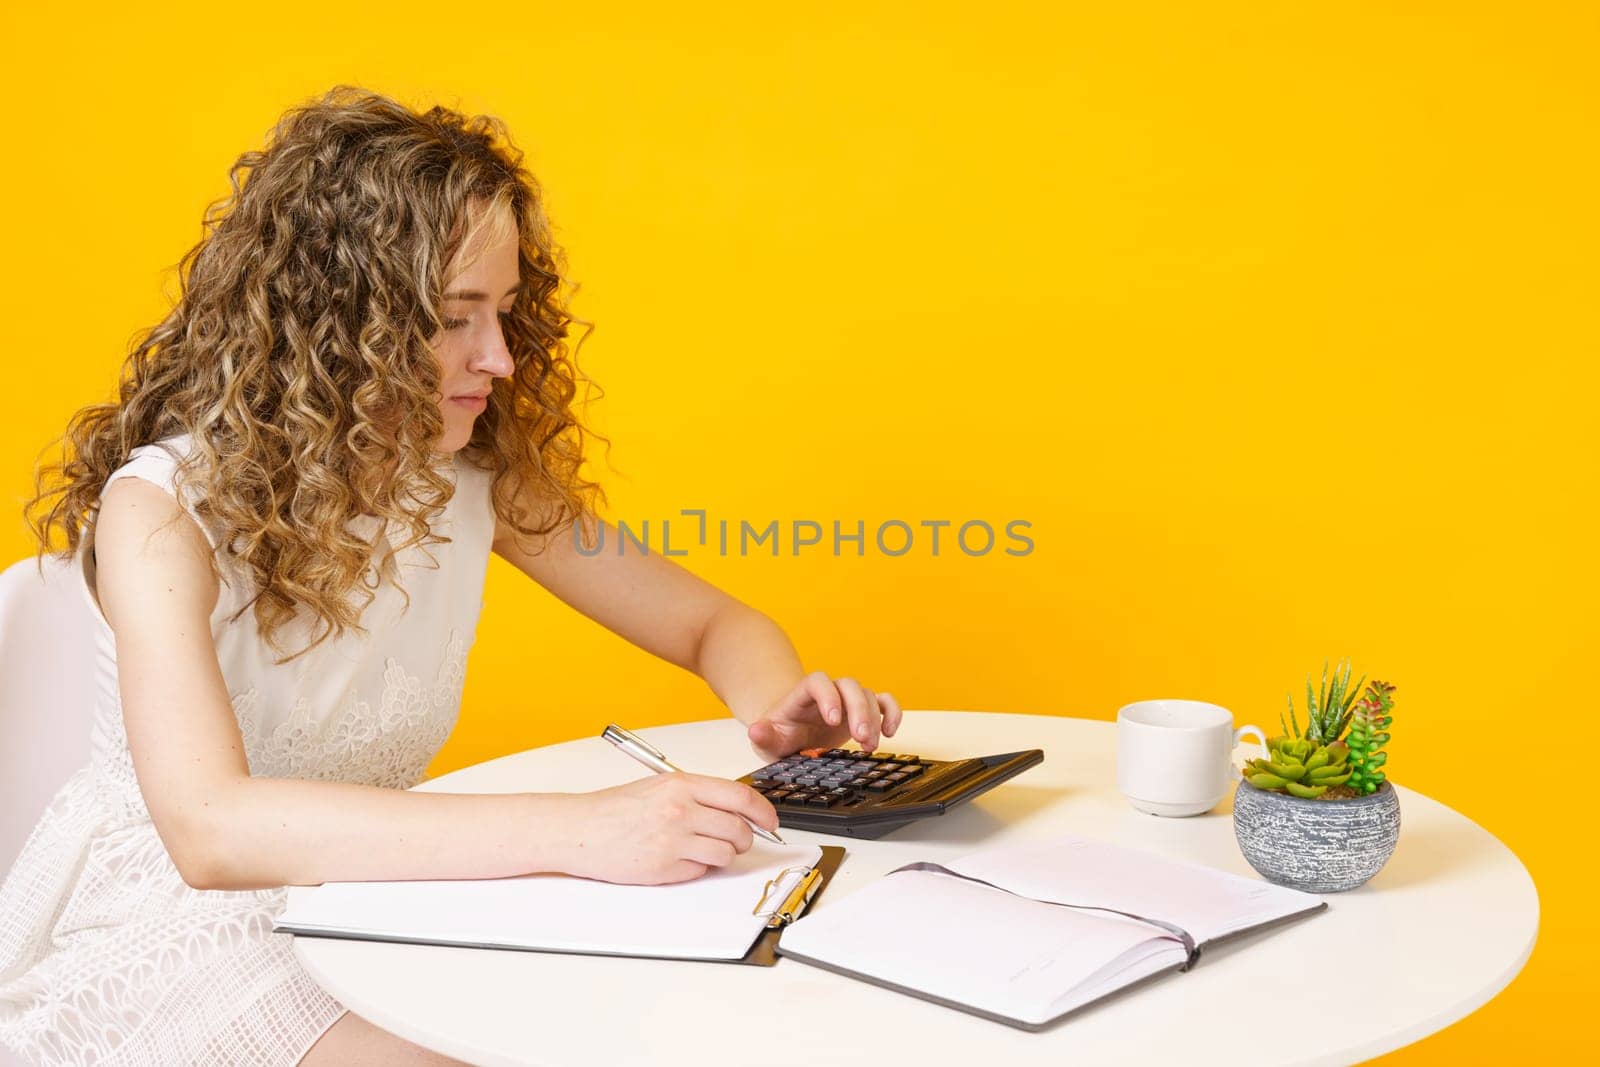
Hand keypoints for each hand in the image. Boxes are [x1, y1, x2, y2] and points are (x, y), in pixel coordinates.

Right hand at [560, 773, 779, 884]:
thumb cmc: (616, 808)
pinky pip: (700, 872)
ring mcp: (673, 841)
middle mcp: (680, 810)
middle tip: (733, 840)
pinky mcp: (664, 868)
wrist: (578, 830)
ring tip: (698, 849)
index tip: (770, 822)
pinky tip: (674, 858)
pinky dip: (695, 869)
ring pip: (724, 855)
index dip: (764, 812)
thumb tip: (738, 811)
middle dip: (743, 839)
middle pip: (739, 830)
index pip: (741, 797)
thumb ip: (698, 795)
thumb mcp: (660, 787)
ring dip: (720, 856)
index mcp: (682, 785)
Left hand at [746, 670, 903, 762]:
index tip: (833, 720)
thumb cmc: (780, 734)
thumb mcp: (767, 738)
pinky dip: (893, 713)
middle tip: (861, 738)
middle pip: (849, 686)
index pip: (817, 682)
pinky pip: (884, 702)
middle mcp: (829, 693)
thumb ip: (763, 734)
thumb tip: (756, 730)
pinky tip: (890, 732)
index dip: (828, 696)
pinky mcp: (862, 712)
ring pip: (868, 695)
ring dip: (874, 719)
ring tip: (868, 746)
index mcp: (803, 695)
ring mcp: (847, 701)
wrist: (791, 735)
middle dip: (859, 710)